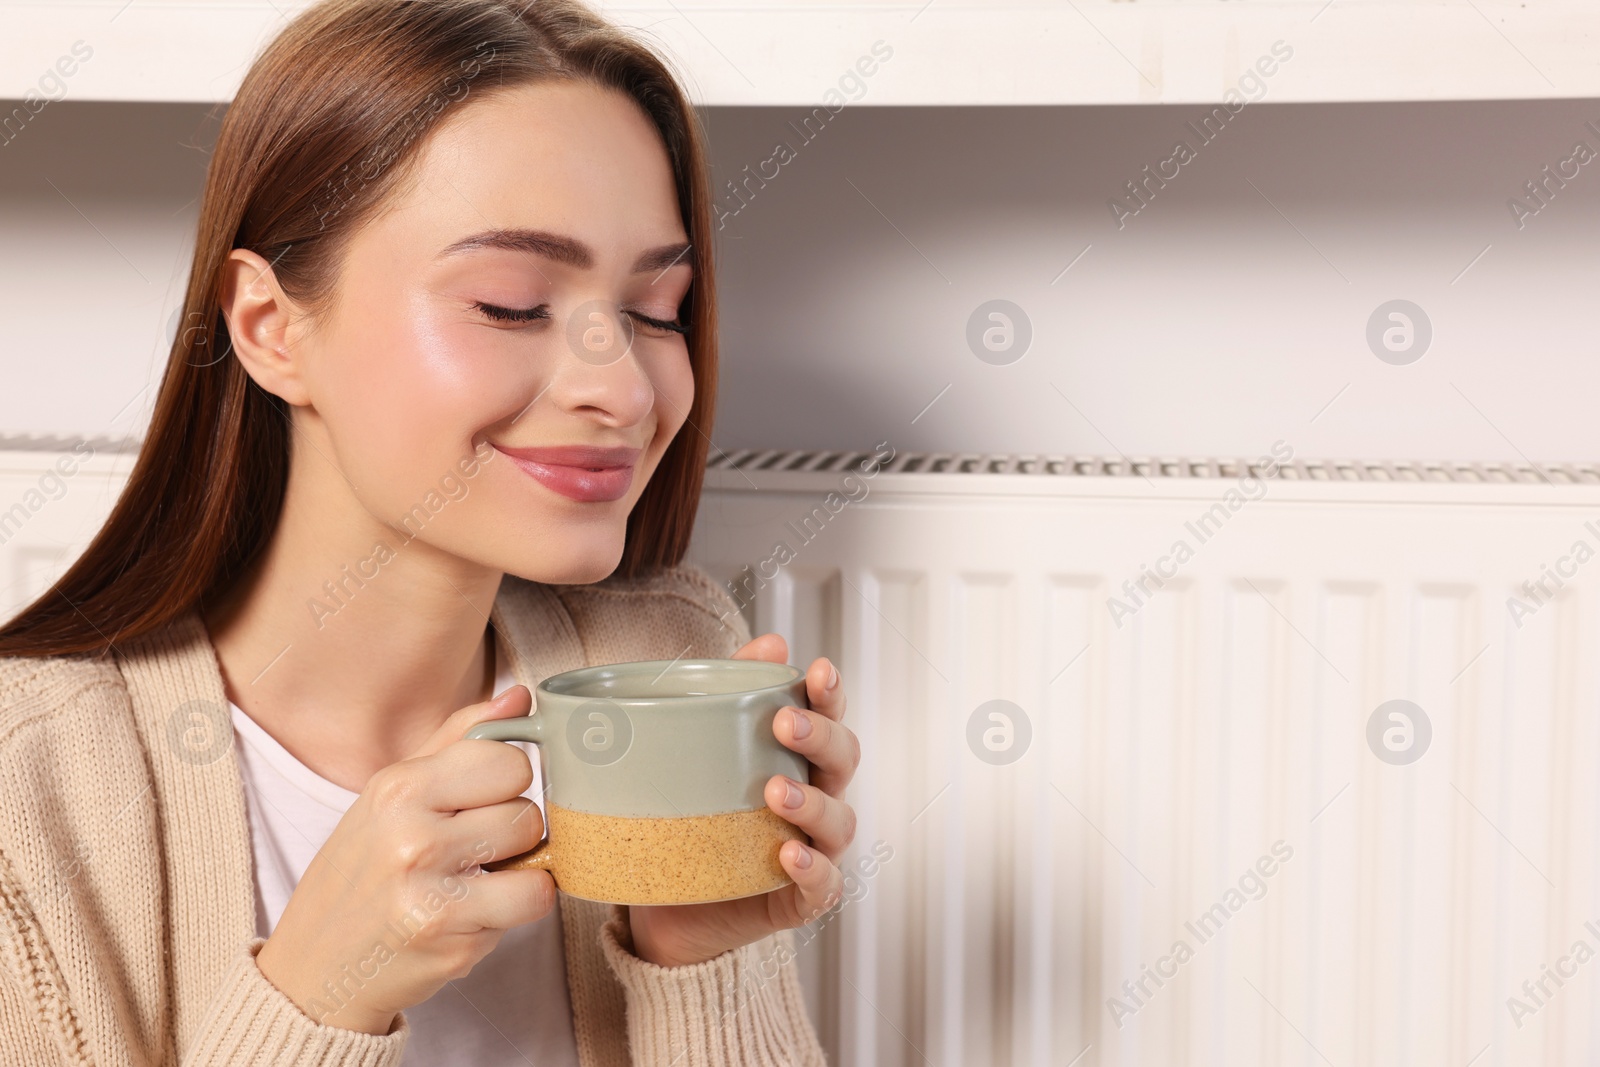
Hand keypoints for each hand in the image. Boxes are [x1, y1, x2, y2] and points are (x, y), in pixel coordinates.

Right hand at [256, 686, 553, 1033]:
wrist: (314, 972)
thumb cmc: (359, 875)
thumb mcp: (390, 795)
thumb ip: (458, 740)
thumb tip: (521, 698)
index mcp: (398, 788)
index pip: (508, 758)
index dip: (506, 781)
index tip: (480, 802)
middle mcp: (412, 836)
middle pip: (528, 808)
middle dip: (511, 829)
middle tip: (471, 849)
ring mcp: (432, 892)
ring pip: (537, 856)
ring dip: (518, 870)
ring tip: (475, 879)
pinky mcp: (453, 941)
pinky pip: (531, 901)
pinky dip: (515, 908)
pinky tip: (476, 911)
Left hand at [626, 634, 860, 967]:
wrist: (671, 907)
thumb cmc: (698, 819)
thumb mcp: (704, 754)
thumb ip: (732, 695)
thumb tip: (772, 642)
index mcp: (800, 759)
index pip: (830, 716)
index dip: (831, 693)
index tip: (818, 670)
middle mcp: (818, 799)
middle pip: (844, 760)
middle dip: (821, 737)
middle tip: (785, 723)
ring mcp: (815, 850)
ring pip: (840, 821)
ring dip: (813, 803)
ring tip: (775, 792)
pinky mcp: (799, 899)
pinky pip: (824, 885)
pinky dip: (813, 869)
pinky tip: (789, 855)